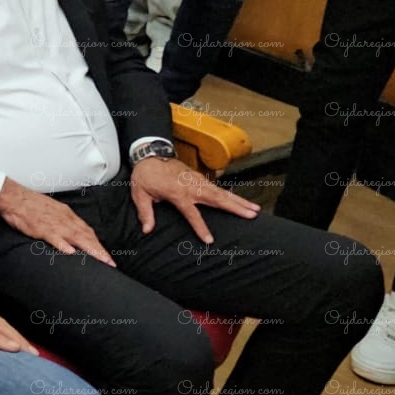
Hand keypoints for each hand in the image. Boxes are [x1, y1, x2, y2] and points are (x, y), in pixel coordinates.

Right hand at [0, 178, 115, 266]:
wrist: (13, 196)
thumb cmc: (30, 204)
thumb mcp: (51, 211)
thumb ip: (62, 222)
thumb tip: (71, 234)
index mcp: (66, 215)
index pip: (87, 231)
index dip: (98, 244)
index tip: (106, 256)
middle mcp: (64, 219)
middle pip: (86, 236)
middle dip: (99, 251)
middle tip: (110, 263)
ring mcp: (53, 223)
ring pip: (76, 237)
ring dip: (90, 249)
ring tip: (100, 261)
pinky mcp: (40, 227)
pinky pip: (54, 236)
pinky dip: (63, 244)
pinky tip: (70, 252)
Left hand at [129, 156, 259, 242]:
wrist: (149, 154)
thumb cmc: (145, 175)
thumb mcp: (139, 194)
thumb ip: (145, 212)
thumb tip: (146, 229)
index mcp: (177, 193)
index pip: (192, 213)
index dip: (200, 227)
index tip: (209, 240)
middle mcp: (191, 186)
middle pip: (217, 199)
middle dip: (235, 207)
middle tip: (252, 214)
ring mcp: (197, 181)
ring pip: (221, 192)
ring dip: (239, 201)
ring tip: (255, 209)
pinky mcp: (199, 177)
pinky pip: (218, 188)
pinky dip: (231, 195)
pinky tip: (241, 201)